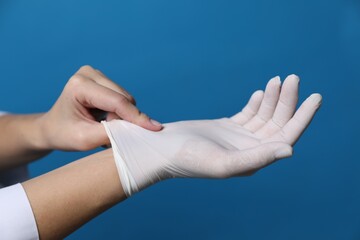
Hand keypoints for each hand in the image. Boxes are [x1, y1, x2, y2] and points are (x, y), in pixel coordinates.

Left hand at [39, 65, 161, 150]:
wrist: (52, 128)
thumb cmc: (63, 134)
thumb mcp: (85, 140)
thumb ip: (112, 134)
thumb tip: (140, 129)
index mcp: (79, 85)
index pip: (116, 101)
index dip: (136, 116)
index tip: (155, 129)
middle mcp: (89, 73)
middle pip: (123, 98)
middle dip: (124, 119)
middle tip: (109, 133)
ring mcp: (96, 74)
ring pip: (125, 98)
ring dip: (121, 116)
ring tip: (103, 125)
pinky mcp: (102, 79)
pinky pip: (122, 97)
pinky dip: (119, 112)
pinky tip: (106, 118)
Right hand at [103, 75, 321, 195]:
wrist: (163, 149)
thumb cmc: (188, 158)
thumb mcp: (224, 162)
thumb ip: (257, 158)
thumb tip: (290, 149)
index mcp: (254, 160)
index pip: (286, 137)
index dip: (302, 117)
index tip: (314, 97)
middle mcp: (250, 150)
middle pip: (277, 123)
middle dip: (287, 101)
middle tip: (293, 77)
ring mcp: (239, 138)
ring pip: (265, 116)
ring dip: (274, 98)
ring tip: (279, 79)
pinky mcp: (228, 127)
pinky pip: (250, 114)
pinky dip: (258, 103)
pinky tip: (262, 92)